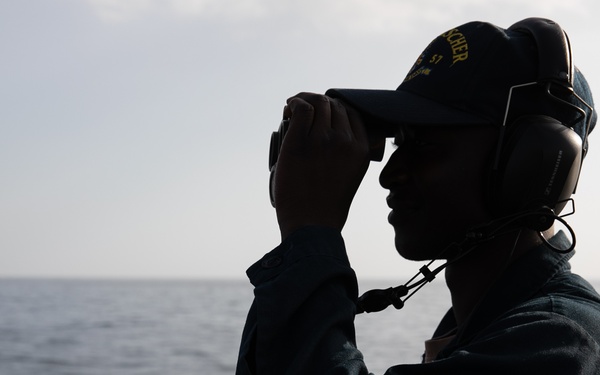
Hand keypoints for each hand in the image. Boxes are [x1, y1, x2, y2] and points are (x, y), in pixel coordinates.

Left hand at [273, 92, 370, 239]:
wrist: (312, 226)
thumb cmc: (326, 207)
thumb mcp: (349, 177)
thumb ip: (347, 154)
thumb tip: (330, 134)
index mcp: (361, 149)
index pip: (351, 113)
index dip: (335, 109)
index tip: (322, 115)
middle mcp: (345, 141)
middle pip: (334, 105)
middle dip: (318, 104)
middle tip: (303, 112)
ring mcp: (323, 141)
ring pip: (318, 103)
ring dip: (304, 101)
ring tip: (292, 111)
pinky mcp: (300, 144)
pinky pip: (302, 109)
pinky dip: (294, 103)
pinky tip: (288, 108)